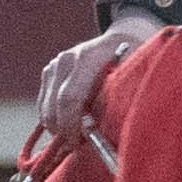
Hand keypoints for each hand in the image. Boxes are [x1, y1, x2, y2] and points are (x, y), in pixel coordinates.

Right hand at [36, 9, 163, 140]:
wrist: (125, 38)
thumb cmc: (136, 62)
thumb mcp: (136, 78)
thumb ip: (118, 100)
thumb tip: (101, 130)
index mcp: (89, 58)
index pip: (69, 98)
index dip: (72, 125)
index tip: (79, 141)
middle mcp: (67, 59)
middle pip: (54, 105)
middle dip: (63, 130)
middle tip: (79, 143)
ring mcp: (56, 64)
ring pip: (46, 107)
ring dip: (58, 126)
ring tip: (78, 134)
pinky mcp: (50, 71)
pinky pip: (44, 103)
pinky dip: (54, 117)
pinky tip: (72, 123)